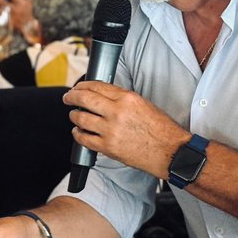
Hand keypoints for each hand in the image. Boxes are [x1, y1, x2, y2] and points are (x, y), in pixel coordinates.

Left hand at [63, 81, 185, 176]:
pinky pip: (84, 139)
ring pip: (80, 119)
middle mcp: (117, 112)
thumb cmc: (161, 130)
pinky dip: (78, 134)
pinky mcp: (108, 147)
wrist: (170, 151)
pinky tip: (78, 132)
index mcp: (127, 98)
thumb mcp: (144, 104)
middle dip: (71, 97)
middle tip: (67, 98)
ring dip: (74, 116)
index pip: (97, 86)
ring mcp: (110, 130)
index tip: (78, 87)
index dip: (83, 85)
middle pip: (84, 99)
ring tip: (74, 116)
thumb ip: (122, 99)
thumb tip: (102, 97)